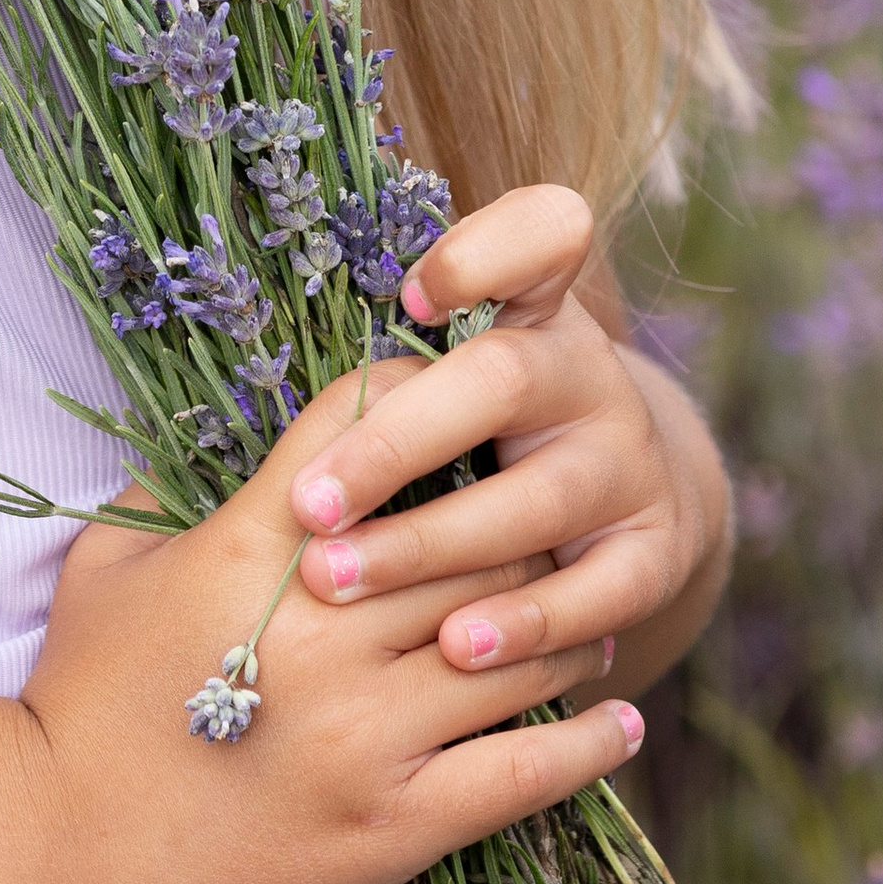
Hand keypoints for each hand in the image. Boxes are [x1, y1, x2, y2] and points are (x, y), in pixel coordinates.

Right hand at [22, 368, 641, 883]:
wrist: (59, 842)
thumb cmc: (79, 695)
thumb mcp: (104, 564)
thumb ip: (162, 490)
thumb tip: (213, 440)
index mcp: (258, 548)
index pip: (369, 431)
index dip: (426, 399)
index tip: (466, 400)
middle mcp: (329, 627)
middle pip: (475, 535)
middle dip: (521, 518)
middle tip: (557, 516)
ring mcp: (370, 730)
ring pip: (517, 646)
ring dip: (567, 624)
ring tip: (595, 616)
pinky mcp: (397, 822)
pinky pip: (524, 771)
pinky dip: (586, 743)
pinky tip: (620, 722)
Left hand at [286, 184, 731, 695]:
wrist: (618, 499)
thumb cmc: (477, 428)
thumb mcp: (442, 373)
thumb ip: (374, 364)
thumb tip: (226, 372)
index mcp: (533, 309)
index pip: (539, 236)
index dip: (484, 253)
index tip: (407, 294)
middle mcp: (588, 374)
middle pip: (503, 380)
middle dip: (395, 442)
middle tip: (307, 504)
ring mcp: (630, 463)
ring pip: (537, 498)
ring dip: (430, 544)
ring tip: (340, 582)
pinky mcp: (655, 551)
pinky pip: (599, 592)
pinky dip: (526, 623)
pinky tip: (454, 647)